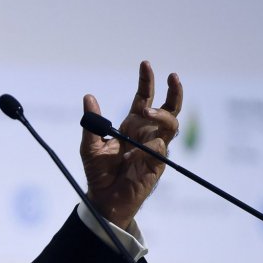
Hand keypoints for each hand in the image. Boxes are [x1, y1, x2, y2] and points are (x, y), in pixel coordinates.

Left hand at [80, 61, 182, 229]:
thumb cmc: (98, 172)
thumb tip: (89, 97)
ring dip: (161, 114)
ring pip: (171, 124)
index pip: (144, 98)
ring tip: (147, 111)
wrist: (104, 198)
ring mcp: (155, 147)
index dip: (147, 82)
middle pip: (168, 108)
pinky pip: (161, 147)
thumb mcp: (90, 145)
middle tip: (172, 76)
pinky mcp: (158, 163)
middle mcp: (147, 133)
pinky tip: (140, 147)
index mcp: (132, 125)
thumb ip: (91, 123)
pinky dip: (152, 142)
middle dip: (174, 91)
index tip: (146, 64)